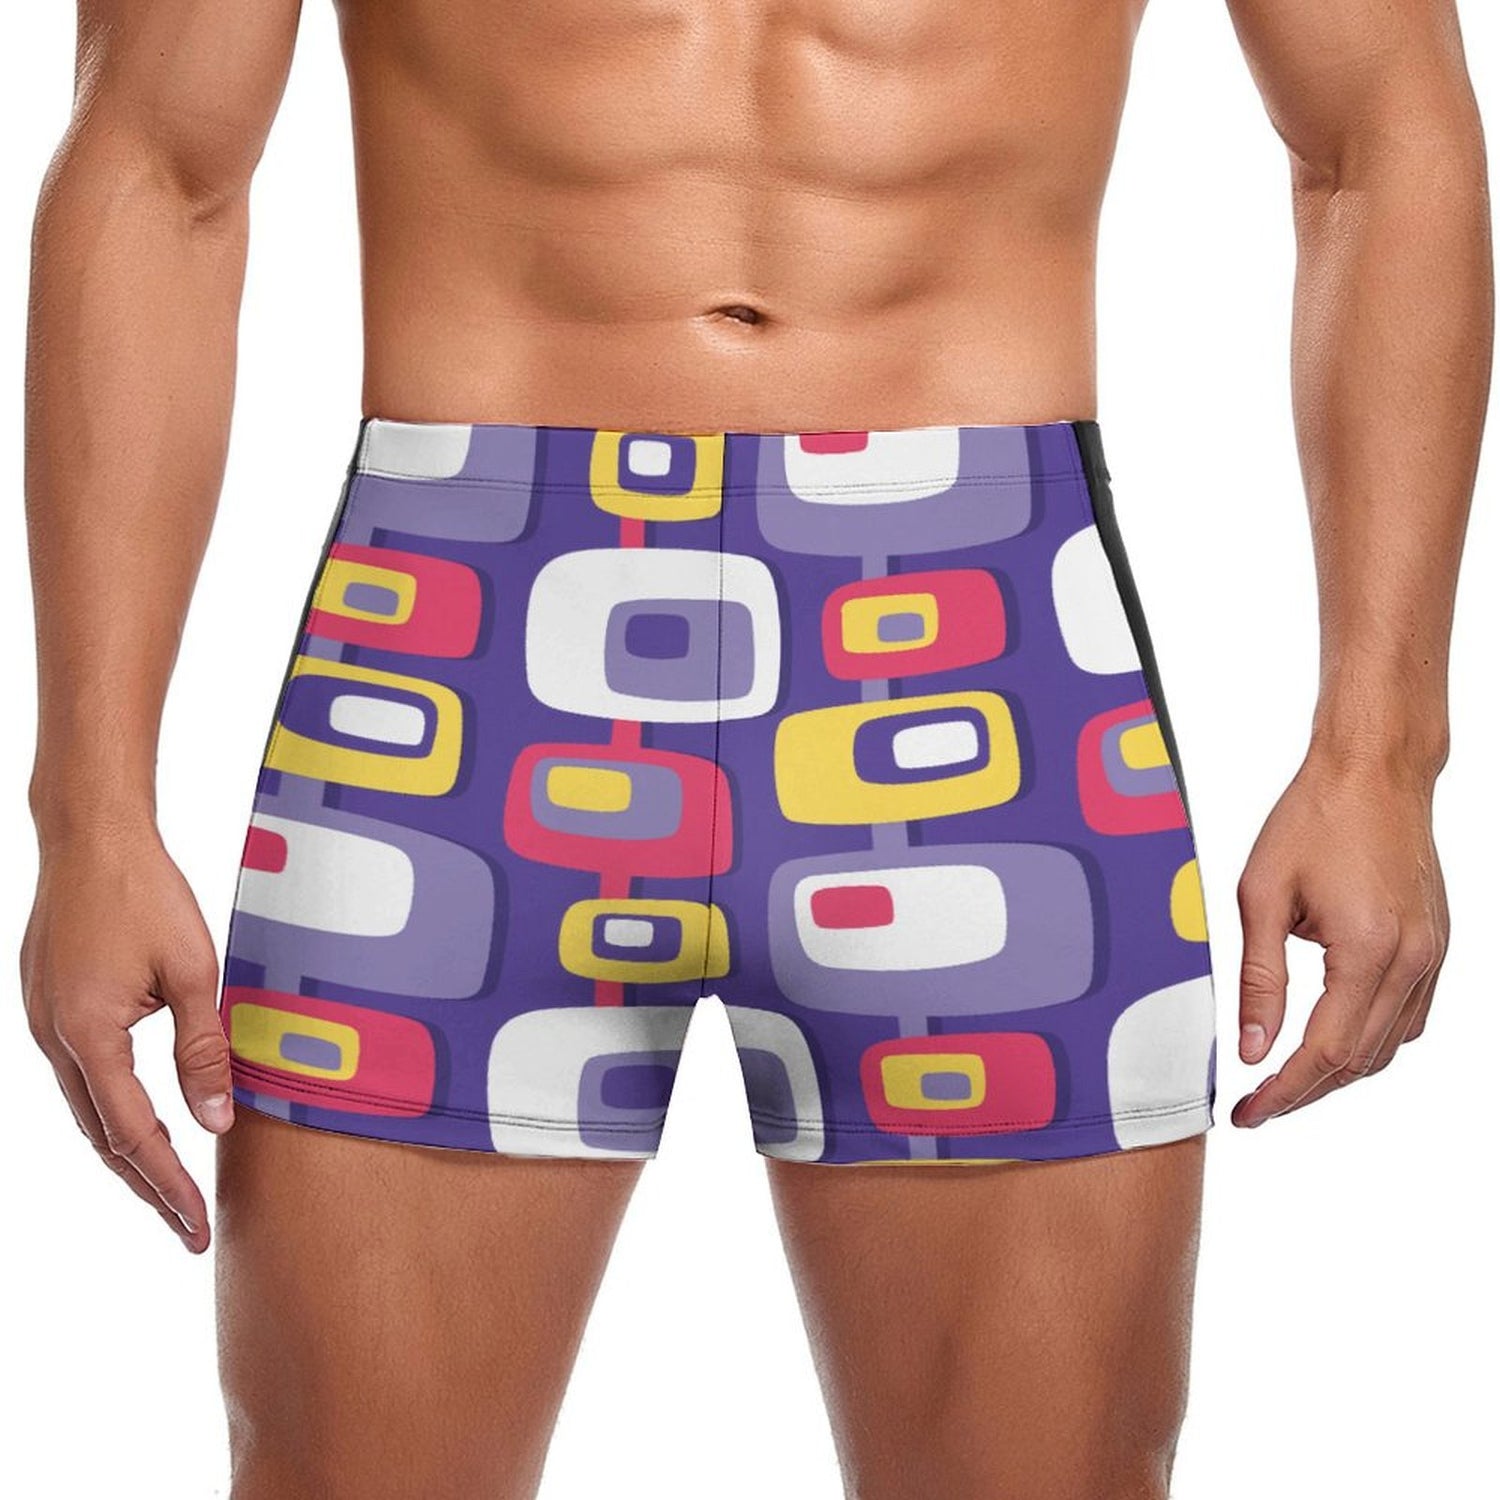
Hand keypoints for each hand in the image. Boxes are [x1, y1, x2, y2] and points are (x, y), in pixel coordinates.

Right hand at [20, 827, 233, 1251]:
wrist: (91, 836)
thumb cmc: (146, 893)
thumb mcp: (195, 971)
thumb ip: (204, 1050)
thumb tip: (217, 1122)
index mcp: (89, 1035)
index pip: (133, 1136)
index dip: (167, 1186)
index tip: (194, 1227)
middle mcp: (54, 1038)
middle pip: (102, 1138)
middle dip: (146, 1186)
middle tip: (185, 1228)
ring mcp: (43, 1023)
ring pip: (88, 1111)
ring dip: (128, 1153)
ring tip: (169, 1190)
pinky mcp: (48, 1005)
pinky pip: (82, 1077)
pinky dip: (112, 1112)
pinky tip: (141, 1123)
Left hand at [1231, 747, 1448, 1128]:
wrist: (1374, 773)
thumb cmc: (1313, 819)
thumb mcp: (1262, 895)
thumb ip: (1259, 978)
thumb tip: (1251, 1048)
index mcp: (1368, 950)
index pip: (1324, 1052)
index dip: (1282, 1092)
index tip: (1247, 1113)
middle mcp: (1412, 961)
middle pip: (1359, 1061)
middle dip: (1305, 1092)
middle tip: (1257, 1107)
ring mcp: (1433, 956)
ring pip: (1388, 1046)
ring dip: (1338, 1073)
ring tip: (1284, 1083)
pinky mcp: (1436, 946)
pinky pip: (1407, 1017)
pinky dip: (1369, 1042)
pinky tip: (1331, 1043)